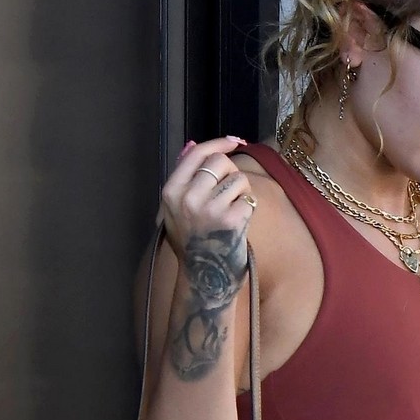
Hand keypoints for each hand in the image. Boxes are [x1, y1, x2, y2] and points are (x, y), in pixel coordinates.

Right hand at [159, 138, 256, 382]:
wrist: (203, 278)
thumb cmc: (192, 241)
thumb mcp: (177, 209)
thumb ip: (185, 176)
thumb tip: (193, 145)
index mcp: (171, 192)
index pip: (199, 154)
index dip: (220, 143)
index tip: (236, 141)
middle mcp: (186, 198)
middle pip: (220, 162)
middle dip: (231, 173)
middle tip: (230, 193)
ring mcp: (208, 209)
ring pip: (237, 179)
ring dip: (241, 193)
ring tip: (231, 212)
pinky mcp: (229, 221)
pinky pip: (248, 199)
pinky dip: (248, 209)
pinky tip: (238, 224)